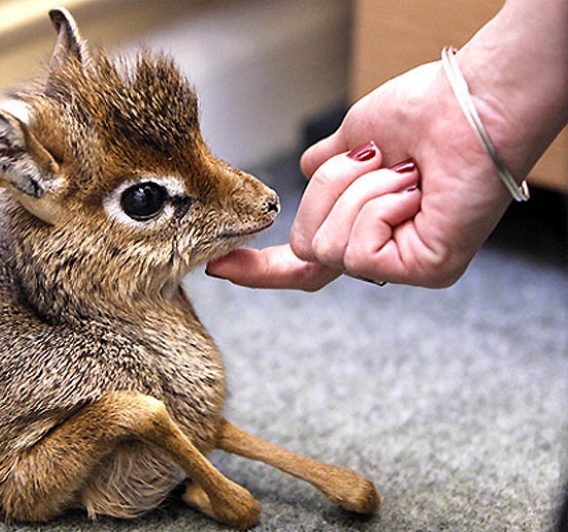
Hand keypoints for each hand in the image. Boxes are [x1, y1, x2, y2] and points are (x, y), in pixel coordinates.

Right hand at [209, 59, 512, 289]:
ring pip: (326, 246)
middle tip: (374, 159)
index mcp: (364, 225)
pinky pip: (358, 251)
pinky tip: (414, 191)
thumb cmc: (424, 112)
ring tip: (403, 171)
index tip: (221, 267)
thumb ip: (325, 166)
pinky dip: (378, 207)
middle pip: (304, 246)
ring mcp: (402, 265)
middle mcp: (382, 251)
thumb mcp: (353, 138)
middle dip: (325, 194)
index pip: (302, 263)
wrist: (470, 102)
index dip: (260, 268)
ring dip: (357, 192)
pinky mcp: (423, 269)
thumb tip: (306, 167)